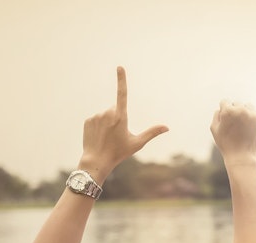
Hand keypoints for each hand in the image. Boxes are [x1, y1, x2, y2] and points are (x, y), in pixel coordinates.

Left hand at [80, 66, 168, 182]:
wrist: (96, 161)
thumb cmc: (119, 153)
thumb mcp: (138, 143)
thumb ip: (152, 132)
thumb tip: (167, 127)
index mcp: (120, 117)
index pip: (122, 94)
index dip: (122, 79)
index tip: (120, 67)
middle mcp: (107, 113)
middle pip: (116, 109)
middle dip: (118, 117)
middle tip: (117, 134)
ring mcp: (96, 116)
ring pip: (106, 115)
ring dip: (108, 123)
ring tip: (107, 137)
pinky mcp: (88, 120)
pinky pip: (96, 119)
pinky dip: (99, 126)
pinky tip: (99, 137)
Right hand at [210, 101, 255, 165]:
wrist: (242, 157)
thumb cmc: (226, 144)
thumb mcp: (214, 129)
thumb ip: (216, 115)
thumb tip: (221, 107)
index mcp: (228, 111)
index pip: (225, 102)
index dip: (224, 110)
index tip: (226, 120)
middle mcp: (241, 110)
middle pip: (236, 103)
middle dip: (234, 111)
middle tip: (234, 125)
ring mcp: (252, 114)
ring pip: (248, 106)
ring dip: (245, 112)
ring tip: (242, 125)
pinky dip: (253, 118)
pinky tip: (249, 128)